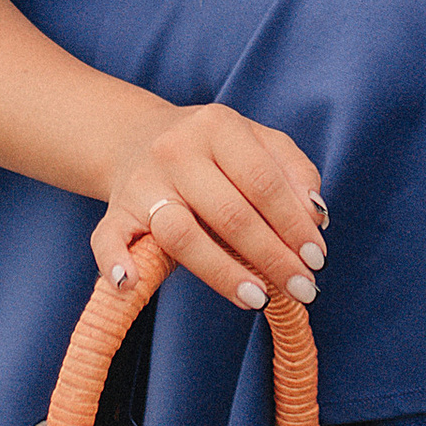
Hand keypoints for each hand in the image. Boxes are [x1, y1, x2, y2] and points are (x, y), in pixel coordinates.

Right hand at [95, 100, 328, 312]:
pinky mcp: (115, 211)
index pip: (264, 182)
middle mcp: (176, 150)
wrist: (135, 136)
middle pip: (230, 214)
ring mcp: (142, 183)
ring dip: (222, 273)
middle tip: (303, 288)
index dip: (294, 224)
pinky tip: (131, 285)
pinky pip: (108, 239)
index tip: (317, 258)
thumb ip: (294, 172)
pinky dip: (115, 263)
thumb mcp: (258, 141)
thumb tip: (316, 216)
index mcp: (217, 126)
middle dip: (273, 257)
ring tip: (258, 299)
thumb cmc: (213, 148)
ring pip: (182, 234)